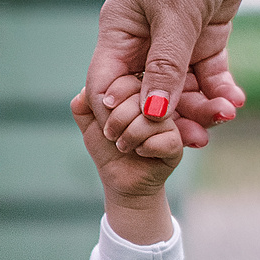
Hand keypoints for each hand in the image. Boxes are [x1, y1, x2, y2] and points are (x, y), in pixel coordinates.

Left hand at [69, 90, 182, 244]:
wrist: (119, 179)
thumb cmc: (107, 148)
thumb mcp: (90, 124)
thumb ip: (84, 105)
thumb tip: (85, 92)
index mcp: (138, 92)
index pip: (129, 80)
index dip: (113, 96)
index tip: (105, 113)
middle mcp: (157, 102)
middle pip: (142, 96)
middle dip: (118, 118)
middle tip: (111, 135)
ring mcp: (169, 122)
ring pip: (152, 117)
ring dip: (130, 135)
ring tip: (124, 146)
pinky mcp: (176, 144)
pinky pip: (166, 139)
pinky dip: (147, 148)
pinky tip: (141, 153)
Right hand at [87, 0, 254, 156]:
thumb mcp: (176, 16)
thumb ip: (165, 69)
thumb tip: (153, 116)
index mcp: (119, 33)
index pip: (109, 89)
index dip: (124, 118)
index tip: (146, 141)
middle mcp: (142, 40)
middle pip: (148, 95)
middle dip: (170, 120)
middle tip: (196, 141)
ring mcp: (174, 38)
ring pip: (181, 88)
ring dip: (201, 107)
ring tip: (225, 117)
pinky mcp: (204, 33)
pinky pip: (208, 72)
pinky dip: (220, 88)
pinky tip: (236, 101)